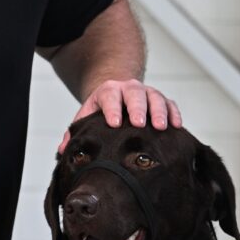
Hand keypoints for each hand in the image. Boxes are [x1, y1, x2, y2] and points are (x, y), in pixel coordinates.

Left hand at [58, 79, 180, 152]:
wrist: (116, 96)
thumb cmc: (100, 112)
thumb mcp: (85, 118)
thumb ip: (74, 133)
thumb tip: (63, 151)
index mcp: (107, 92)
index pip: (109, 97)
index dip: (112, 109)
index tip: (114, 123)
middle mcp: (128, 88)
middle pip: (135, 94)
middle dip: (137, 108)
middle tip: (140, 124)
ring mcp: (146, 93)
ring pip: (155, 97)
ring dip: (159, 111)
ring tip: (161, 127)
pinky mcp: (160, 100)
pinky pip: (169, 103)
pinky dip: (173, 112)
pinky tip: (176, 126)